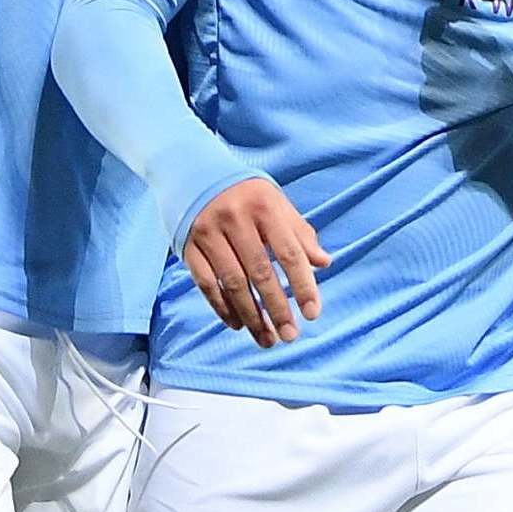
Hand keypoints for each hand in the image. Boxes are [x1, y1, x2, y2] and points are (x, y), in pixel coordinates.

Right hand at [181, 178, 329, 348]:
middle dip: (277, 308)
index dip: (303, 285)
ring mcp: (209, 233)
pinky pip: (207, 284)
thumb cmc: (244, 194)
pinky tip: (238, 324)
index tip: (313, 314)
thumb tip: (324, 263)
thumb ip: (299, 233)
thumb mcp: (275, 203)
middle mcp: (236, 219)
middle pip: (261, 273)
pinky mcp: (188, 246)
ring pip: (233, 283)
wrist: (192, 172)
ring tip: (267, 339)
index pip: (289, 253)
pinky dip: (222, 307)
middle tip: (290, 336)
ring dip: (251, 316)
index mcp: (264, 206)